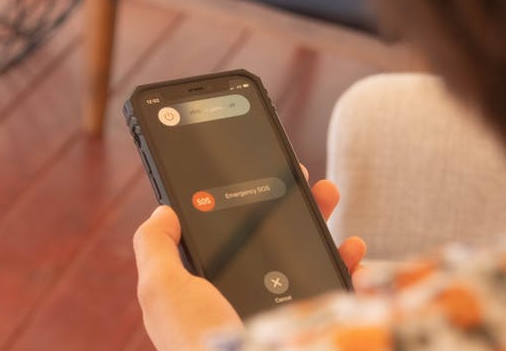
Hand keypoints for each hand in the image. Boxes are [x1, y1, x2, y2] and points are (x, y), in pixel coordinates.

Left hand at [133, 167, 366, 350]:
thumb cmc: (204, 342)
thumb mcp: (161, 290)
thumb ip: (154, 247)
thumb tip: (163, 211)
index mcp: (203, 296)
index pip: (217, 242)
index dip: (231, 205)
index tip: (248, 172)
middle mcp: (241, 303)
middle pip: (265, 240)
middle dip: (284, 203)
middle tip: (299, 176)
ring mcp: (280, 314)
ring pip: (302, 254)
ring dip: (318, 219)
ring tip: (325, 194)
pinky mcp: (311, 323)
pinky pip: (333, 284)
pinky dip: (346, 260)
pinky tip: (352, 246)